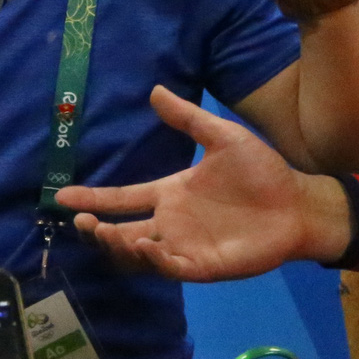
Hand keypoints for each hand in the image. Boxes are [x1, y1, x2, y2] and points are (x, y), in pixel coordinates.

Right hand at [58, 85, 348, 281]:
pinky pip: (170, 268)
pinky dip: (153, 260)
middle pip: (121, 231)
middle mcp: (171, 223)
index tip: (61, 193)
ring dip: (119, 246)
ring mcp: (184, 246)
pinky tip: (146, 244)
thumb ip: (188, 118)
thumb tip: (154, 89)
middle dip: (98, 229)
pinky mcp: (203, 266)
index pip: (123, 197)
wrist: (298, 202)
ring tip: (107, 230)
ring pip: (138, 255)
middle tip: (82, 220)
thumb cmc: (261, 172)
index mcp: (171, 193)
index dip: (94, 196)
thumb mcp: (222, 137)